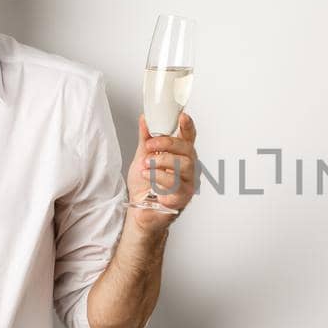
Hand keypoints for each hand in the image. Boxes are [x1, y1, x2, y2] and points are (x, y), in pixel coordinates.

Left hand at [125, 112, 197, 231]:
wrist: (138, 211)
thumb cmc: (144, 187)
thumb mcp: (142, 158)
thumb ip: (146, 140)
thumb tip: (145, 119)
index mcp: (180, 155)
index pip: (188, 137)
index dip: (187, 126)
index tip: (183, 115)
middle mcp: (187, 168)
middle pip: (187, 149)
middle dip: (167, 143)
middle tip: (151, 145)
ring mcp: (187, 182)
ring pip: (184, 165)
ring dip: (162, 161)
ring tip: (146, 164)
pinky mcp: (183, 196)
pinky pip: (176, 182)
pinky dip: (159, 177)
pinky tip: (148, 176)